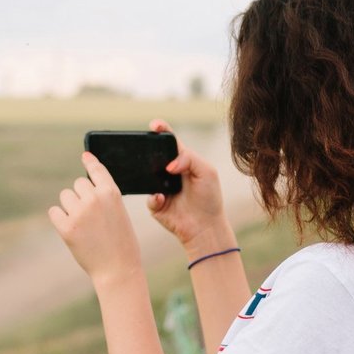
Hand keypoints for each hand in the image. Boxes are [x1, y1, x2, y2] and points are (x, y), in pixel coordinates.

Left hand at [48, 152, 142, 286]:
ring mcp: (79, 212)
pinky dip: (60, 218)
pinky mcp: (66, 227)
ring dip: (70, 206)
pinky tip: (71, 229)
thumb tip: (82, 185)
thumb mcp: (119, 213)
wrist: (117, 269)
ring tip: (84, 224)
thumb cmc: (121, 242)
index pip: (97, 169)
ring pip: (65, 196)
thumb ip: (104, 197)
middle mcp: (94, 198)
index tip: (85, 156)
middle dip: (81, 195)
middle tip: (91, 215)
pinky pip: (54, 211)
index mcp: (111, 193)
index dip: (90, 162)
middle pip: (77, 183)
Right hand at [145, 119, 230, 254]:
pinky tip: (163, 199)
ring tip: (160, 180)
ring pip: (146, 176)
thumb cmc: (209, 198)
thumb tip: (169, 164)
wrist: (205, 227)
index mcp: (183, 161)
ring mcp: (160, 188)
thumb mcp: (206, 172)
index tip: (154, 125)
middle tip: (144, 147)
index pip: (169, 142)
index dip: (161, 130)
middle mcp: (169, 173)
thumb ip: (189, 159)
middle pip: (153, 156)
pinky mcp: (156, 204)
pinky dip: (154, 198)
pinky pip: (148, 197)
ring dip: (149, 176)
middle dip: (147, 151)